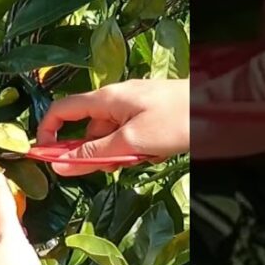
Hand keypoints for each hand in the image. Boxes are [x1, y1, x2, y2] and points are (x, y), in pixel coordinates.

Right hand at [37, 78, 189, 175]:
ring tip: (145, 156)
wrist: (219, 108)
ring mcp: (133, 109)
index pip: (61, 110)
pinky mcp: (148, 117)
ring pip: (111, 137)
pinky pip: (129, 137)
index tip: (45, 156)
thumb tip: (59, 164)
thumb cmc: (176, 119)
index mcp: (106, 99)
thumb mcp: (131, 141)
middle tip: (116, 164)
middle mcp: (115, 101)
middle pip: (88, 130)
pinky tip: (156, 152)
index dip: (48, 132)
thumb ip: (94, 153)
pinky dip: (136, 150)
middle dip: (95, 153)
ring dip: (120, 154)